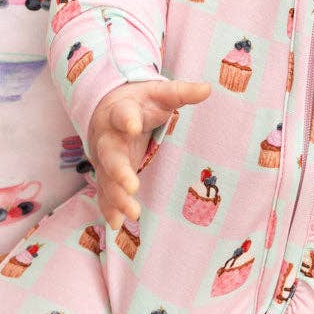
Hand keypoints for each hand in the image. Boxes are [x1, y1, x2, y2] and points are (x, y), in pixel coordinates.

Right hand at [87, 79, 209, 229]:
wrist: (108, 109)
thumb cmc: (140, 103)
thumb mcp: (160, 93)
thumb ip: (181, 92)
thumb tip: (207, 88)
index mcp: (121, 112)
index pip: (123, 114)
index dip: (127, 119)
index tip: (133, 125)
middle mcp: (109, 137)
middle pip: (110, 154)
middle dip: (119, 170)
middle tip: (132, 185)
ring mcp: (105, 159)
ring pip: (106, 178)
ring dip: (116, 196)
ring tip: (131, 212)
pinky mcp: (107, 175)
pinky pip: (105, 193)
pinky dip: (109, 208)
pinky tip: (116, 224)